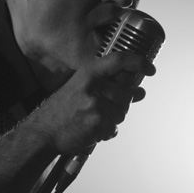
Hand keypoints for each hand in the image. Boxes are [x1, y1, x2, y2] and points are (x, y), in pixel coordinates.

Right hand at [33, 52, 154, 153]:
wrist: (43, 131)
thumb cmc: (63, 110)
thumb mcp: (82, 88)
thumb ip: (110, 86)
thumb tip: (140, 91)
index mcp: (89, 72)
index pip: (120, 60)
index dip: (139, 62)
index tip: (150, 69)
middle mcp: (93, 84)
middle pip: (127, 93)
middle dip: (121, 105)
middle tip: (103, 110)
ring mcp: (95, 103)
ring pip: (122, 113)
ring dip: (112, 120)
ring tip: (92, 120)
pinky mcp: (96, 121)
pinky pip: (114, 128)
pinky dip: (106, 132)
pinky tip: (91, 130)